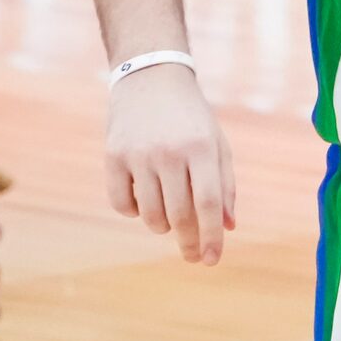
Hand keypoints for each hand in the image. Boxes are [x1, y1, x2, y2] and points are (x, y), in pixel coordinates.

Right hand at [104, 63, 235, 264]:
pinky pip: (120, 203)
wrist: (151, 80)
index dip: (211, 236)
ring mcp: (138, 155)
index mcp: (202, 148)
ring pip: (149, 214)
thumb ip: (225, 185)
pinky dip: (133, 212)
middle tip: (194, 257)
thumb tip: (228, 227)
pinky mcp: (112, 156)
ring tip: (171, 220)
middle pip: (179, 214)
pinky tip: (144, 203)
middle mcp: (169, 152)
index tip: (212, 260)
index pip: (209, 204)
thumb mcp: (217, 145)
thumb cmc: (192, 119)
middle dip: (188, 242)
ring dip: (163, 227)